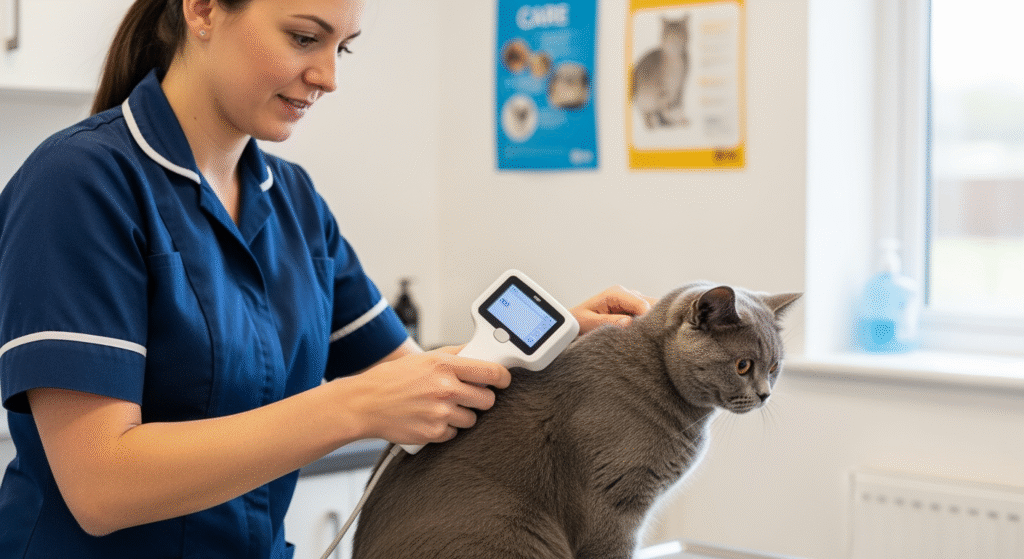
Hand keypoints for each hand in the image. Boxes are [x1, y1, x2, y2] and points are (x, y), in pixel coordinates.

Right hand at [343, 346, 510, 445]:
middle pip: (487, 400)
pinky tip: (430, 418)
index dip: (502, 378)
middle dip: (481, 399)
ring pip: (472, 419)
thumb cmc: (391, 379)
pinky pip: (454, 434)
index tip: (502, 380)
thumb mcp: (423, 358)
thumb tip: (476, 353)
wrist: (364, 403)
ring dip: (462, 415)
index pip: (491, 372)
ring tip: (441, 407)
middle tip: (467, 396)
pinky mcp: (433, 433)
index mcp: (445, 365)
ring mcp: (440, 413)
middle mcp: (445, 388)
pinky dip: (445, 429)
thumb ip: (453, 355)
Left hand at [571, 285, 656, 334]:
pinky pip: (648, 315)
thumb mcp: (589, 322)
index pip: (643, 305)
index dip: (648, 320)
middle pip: (653, 304)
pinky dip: (649, 325)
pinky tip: (645, 335)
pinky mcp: (634, 309)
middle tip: (652, 338)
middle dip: (654, 320)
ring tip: (649, 338)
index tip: (647, 336)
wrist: (573, 321)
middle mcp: (627, 294)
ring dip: (652, 323)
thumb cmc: (578, 321)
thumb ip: (608, 322)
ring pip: (653, 309)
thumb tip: (628, 322)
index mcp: (616, 293)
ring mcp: (632, 301)